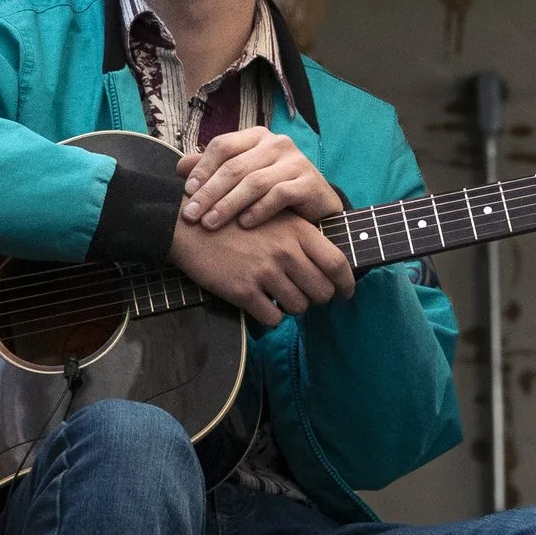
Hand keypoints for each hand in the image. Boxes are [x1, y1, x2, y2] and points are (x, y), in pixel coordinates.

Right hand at [169, 211, 355, 328]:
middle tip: (304, 295)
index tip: (346, 293)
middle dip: (316, 298)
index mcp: (297, 231)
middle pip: (322, 292)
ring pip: (299, 308)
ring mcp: (264, 272)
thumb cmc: (233, 218)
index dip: (347, 284)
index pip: (337, 264)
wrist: (188, 224)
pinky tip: (260, 304)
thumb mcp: (273, 215)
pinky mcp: (243, 290)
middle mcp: (285, 251)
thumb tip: (325, 264)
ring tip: (277, 296)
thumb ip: (300, 237)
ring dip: (291, 307)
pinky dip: (269, 317)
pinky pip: (272, 319)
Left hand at [181, 127, 343, 230]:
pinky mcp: (311, 181)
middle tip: (191, 215)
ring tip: (210, 223)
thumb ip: (214, 170)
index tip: (186, 192)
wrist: (316, 209)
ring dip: (229, 204)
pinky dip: (259, 210)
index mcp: (257, 137)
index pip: (222, 146)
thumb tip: (179, 167)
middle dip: (209, 192)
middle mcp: (277, 143)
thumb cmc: (273, 192)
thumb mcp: (243, 178)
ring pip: (255, 181)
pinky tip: (244, 224)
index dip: (202, 169)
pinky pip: (280, 194)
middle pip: (235, 166)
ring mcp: (296, 161)